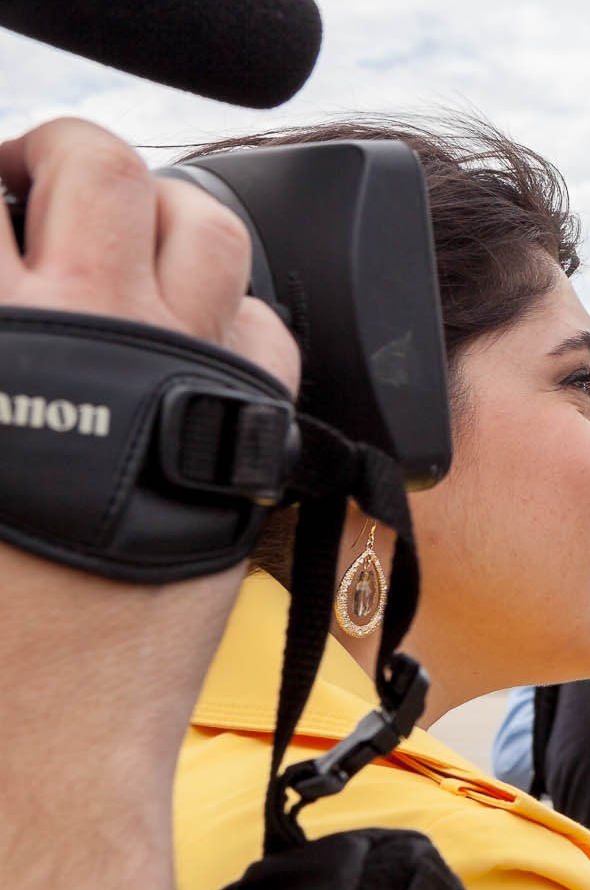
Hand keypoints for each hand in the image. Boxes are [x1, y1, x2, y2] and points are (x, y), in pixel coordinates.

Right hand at [0, 117, 301, 785]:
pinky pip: (265, 322)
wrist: (37, 732)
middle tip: (20, 193)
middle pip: (96, 161)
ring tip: (109, 244)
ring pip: (206, 222)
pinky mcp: (251, 427)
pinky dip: (230, 307)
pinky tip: (184, 330)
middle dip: (54, 157)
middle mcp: (89, 327)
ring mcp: (185, 370)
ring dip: (155, 212)